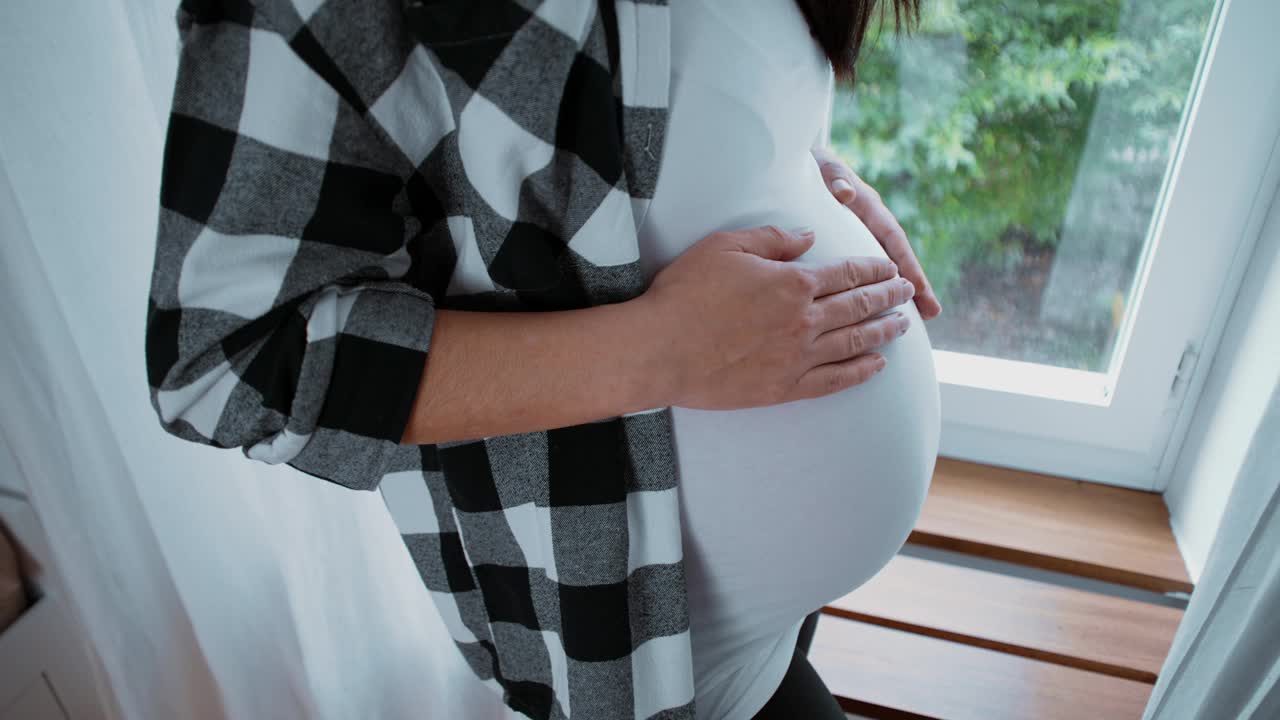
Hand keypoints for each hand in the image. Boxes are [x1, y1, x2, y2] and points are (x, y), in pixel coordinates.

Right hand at [641, 226, 914, 409]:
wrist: (661, 350)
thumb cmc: (686, 293)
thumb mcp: (726, 247)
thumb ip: (772, 239)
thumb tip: (809, 237)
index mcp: (793, 282)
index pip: (847, 273)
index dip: (873, 269)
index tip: (890, 267)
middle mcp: (804, 320)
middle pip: (859, 306)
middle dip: (888, 297)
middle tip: (907, 292)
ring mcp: (797, 357)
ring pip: (854, 343)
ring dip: (883, 332)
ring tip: (902, 326)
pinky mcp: (784, 387)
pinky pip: (834, 380)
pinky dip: (860, 372)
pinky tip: (876, 365)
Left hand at [811, 146, 941, 319]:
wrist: (804, 165)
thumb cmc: (816, 167)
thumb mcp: (827, 170)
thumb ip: (836, 178)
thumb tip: (845, 193)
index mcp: (870, 209)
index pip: (892, 239)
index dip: (906, 263)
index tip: (918, 287)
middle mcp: (872, 226)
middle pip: (896, 259)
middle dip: (914, 286)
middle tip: (932, 314)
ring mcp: (863, 236)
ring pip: (883, 269)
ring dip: (897, 292)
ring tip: (916, 321)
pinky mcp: (850, 245)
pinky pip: (865, 272)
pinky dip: (874, 291)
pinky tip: (875, 316)